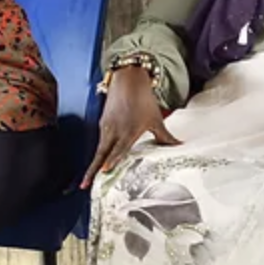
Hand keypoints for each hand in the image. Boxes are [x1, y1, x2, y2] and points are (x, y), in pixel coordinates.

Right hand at [81, 66, 180, 189]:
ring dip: (94, 163)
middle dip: (92, 170)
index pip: (119, 149)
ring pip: (99, 149)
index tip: (104, 171)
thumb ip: (165, 137)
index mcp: (129, 130)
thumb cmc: (144, 99)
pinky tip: (98, 162)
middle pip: (101, 154)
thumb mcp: (156, 119)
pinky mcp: (103, 122)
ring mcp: (106, 127)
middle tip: (85, 185)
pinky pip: (100, 141)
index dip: (112, 160)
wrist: (128, 79)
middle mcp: (115, 130)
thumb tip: (179, 146)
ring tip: (89, 178)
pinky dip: (99, 152)